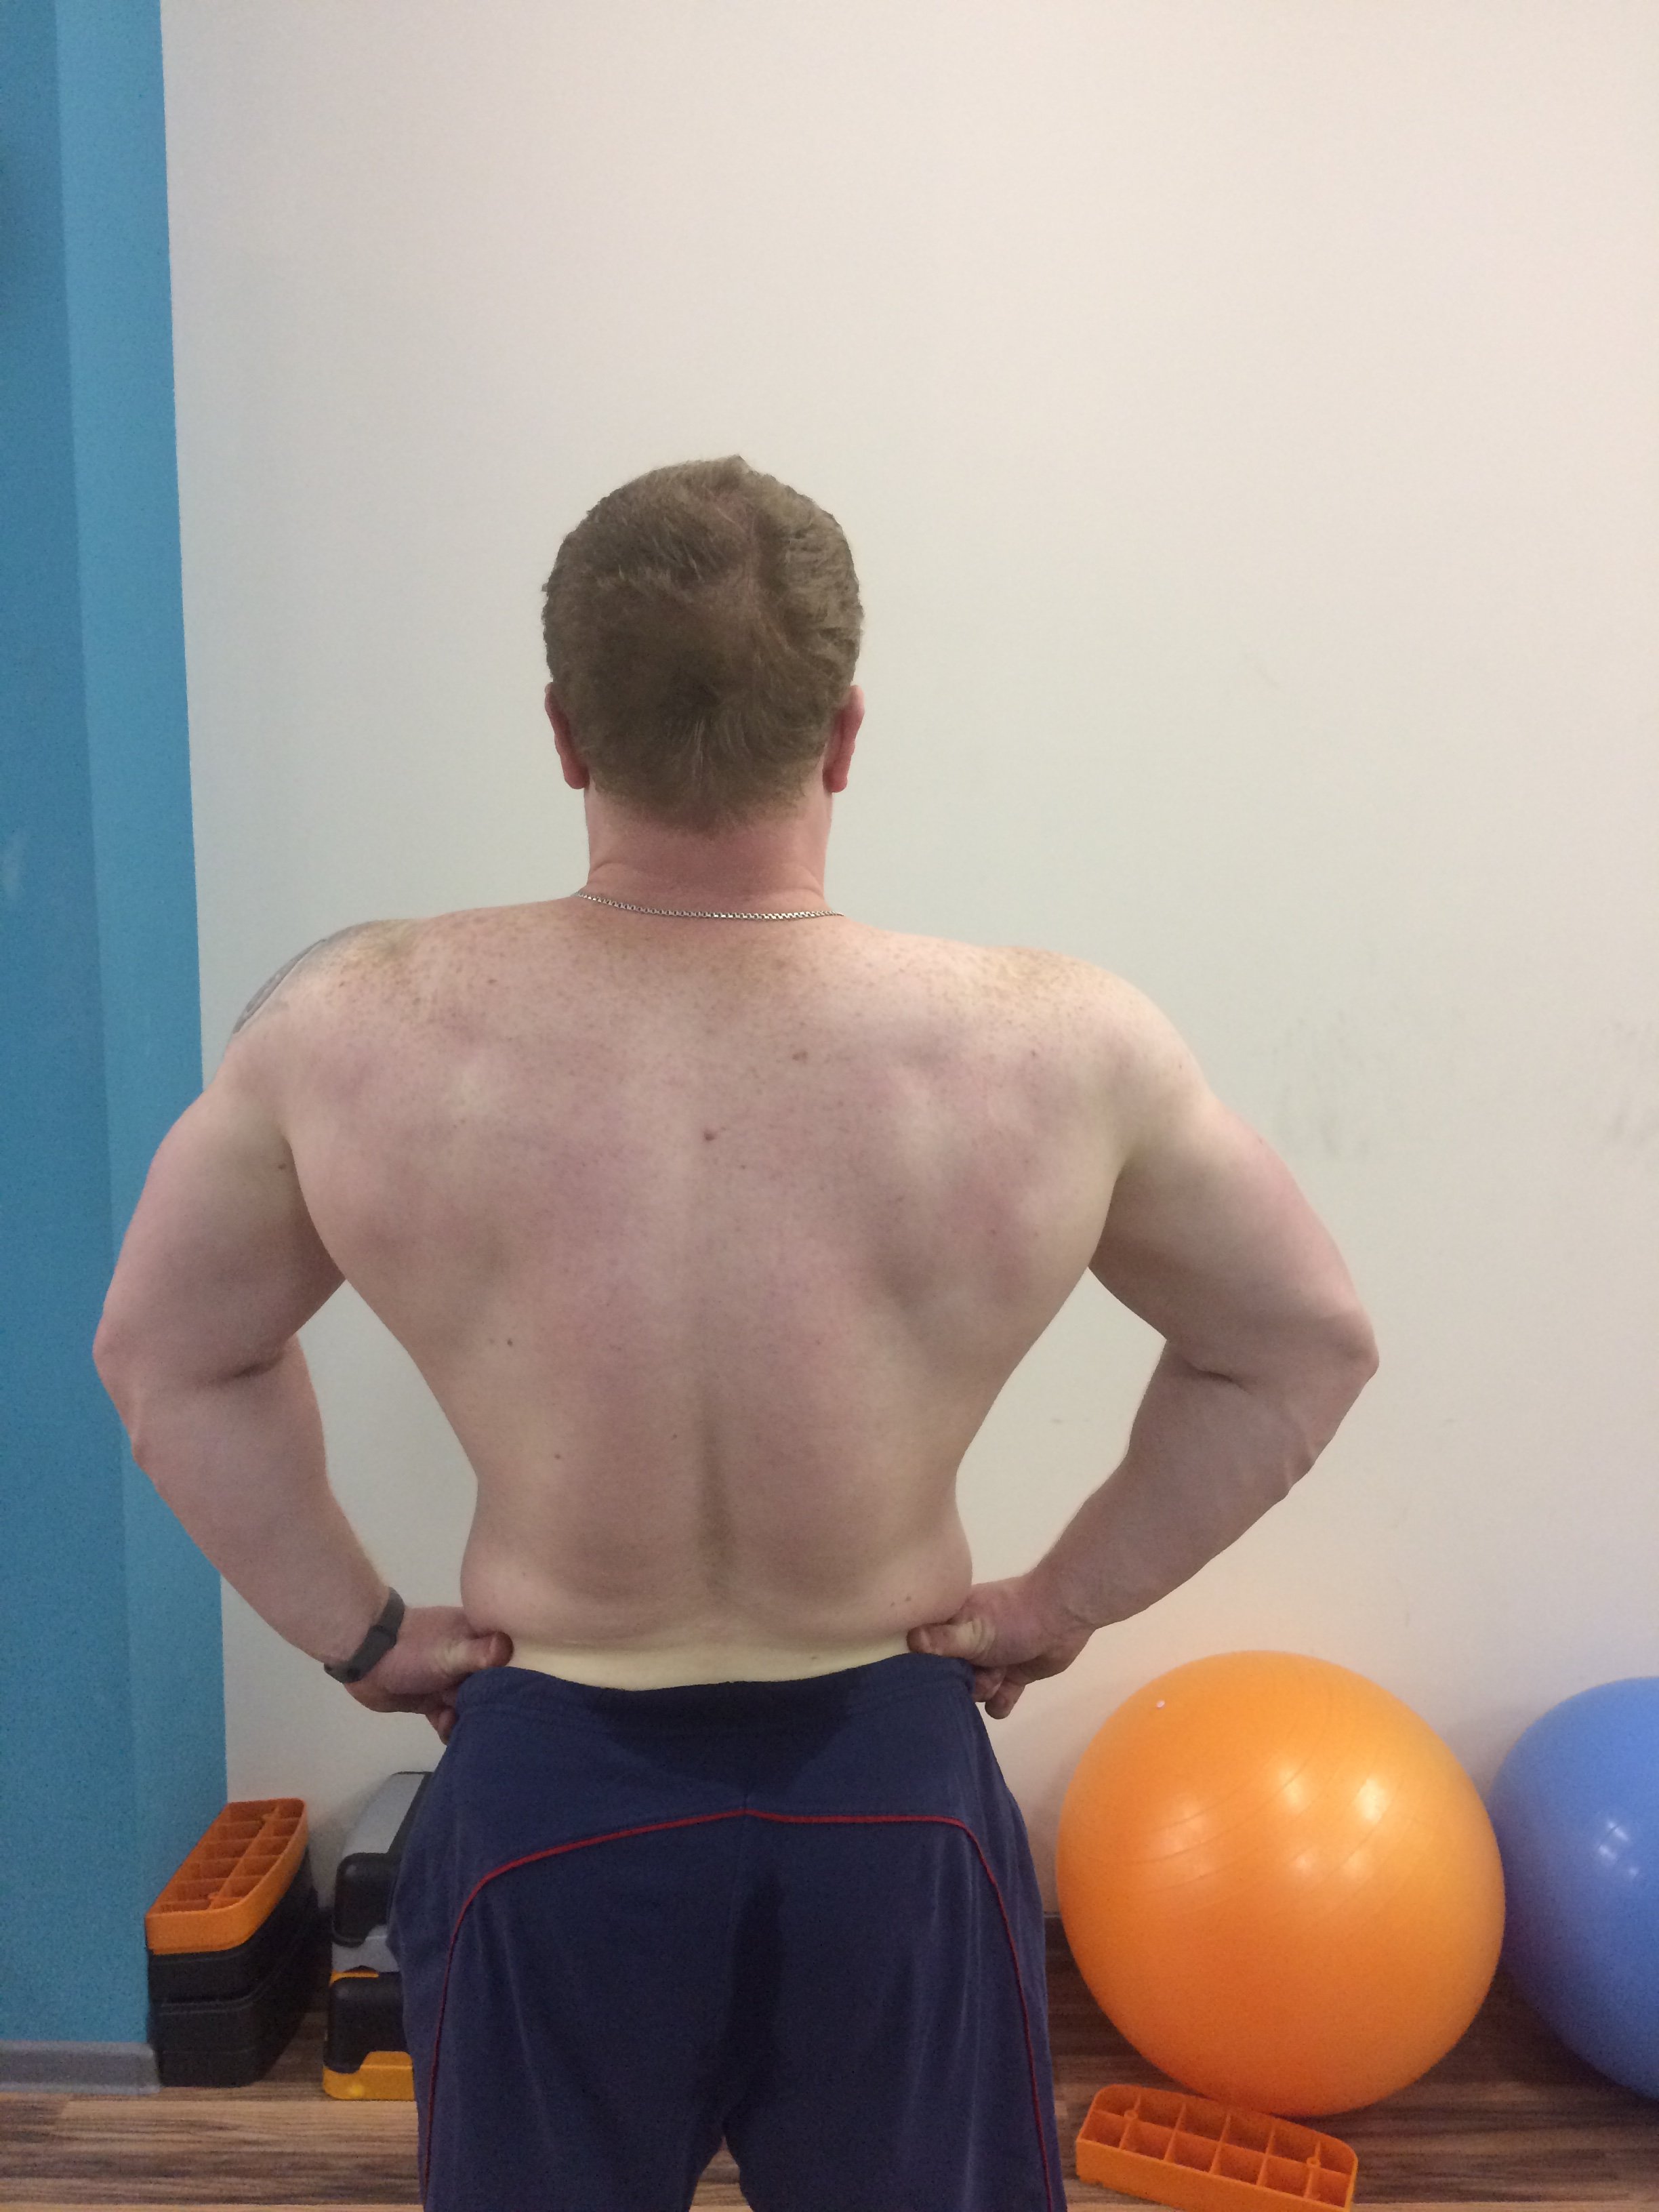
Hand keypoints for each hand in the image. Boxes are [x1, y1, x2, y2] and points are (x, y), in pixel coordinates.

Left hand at [343, 1605, 514, 1741]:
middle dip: (493, 1704)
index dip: (520, 1678)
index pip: (511, 1658)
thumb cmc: (412, 1649)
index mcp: (478, 1637)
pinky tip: (447, 1728)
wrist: (365, 1658)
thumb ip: (480, 1653)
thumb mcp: (451, 1651)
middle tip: (499, 1725)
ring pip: (470, 1704)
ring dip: (470, 1719)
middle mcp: (468, 1658)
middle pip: (492, 1685)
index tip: (528, 1699)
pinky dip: (450, 1726)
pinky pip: (449, 1717)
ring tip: (466, 1727)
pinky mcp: (431, 1700)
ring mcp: (448, 1680)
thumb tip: (510, 1648)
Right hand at [907, 1569, 1092, 1718]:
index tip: (925, 1678)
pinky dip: (1001, 1702)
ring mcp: (989, 1661)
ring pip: (972, 1691)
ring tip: (998, 1676)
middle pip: (947, 1676)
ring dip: (984, 1690)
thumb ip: (942, 1639)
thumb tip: (909, 1642)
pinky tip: (1006, 1691)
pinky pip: (996, 1702)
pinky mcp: (1011, 1678)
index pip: (922, 1652)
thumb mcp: (973, 1628)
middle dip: (959, 1683)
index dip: (923, 1667)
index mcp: (950, 1624)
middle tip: (973, 1676)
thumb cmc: (1012, 1617)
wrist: (1063, 1616)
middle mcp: (965, 1643)